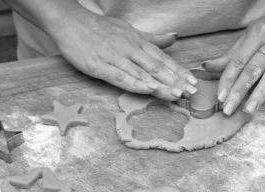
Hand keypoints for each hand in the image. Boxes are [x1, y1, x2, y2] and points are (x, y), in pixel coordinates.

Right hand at [51, 6, 197, 100]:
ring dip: (160, 85)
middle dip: (175, 81)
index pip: (163, 58)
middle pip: (157, 67)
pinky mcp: (99, 66)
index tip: (194, 83)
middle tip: (191, 93)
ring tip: (176, 95)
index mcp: (138, 42)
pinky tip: (148, 90)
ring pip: (142, 73)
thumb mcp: (130, 30)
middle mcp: (130, 49)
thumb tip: (174, 37)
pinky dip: (135, 83)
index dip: (179, 71)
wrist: (70, 22)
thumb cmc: (101, 29)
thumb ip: (152, 39)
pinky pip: (120, 77)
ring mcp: (115, 57)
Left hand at [202, 10, 264, 113]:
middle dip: (240, 91)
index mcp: (257, 34)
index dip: (228, 79)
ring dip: (261, 93)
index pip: (239, 60)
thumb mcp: (247, 38)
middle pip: (254, 69)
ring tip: (249, 110)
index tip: (220, 97)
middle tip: (229, 109)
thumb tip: (206, 67)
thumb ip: (229, 56)